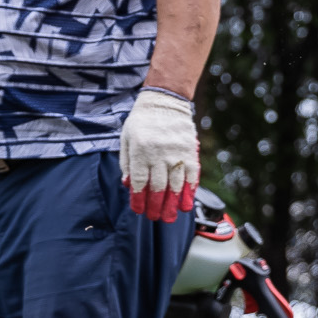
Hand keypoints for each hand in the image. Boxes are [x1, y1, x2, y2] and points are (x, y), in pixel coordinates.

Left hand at [120, 87, 199, 221]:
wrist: (164, 100)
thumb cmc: (142, 120)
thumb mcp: (126, 138)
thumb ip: (126, 162)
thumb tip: (128, 185)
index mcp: (140, 150)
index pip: (140, 182)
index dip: (139, 199)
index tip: (139, 211)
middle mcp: (158, 153)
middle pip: (158, 187)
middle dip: (156, 206)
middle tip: (156, 218)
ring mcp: (176, 153)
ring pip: (175, 184)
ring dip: (173, 203)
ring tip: (171, 216)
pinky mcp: (190, 151)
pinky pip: (191, 175)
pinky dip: (190, 190)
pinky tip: (187, 202)